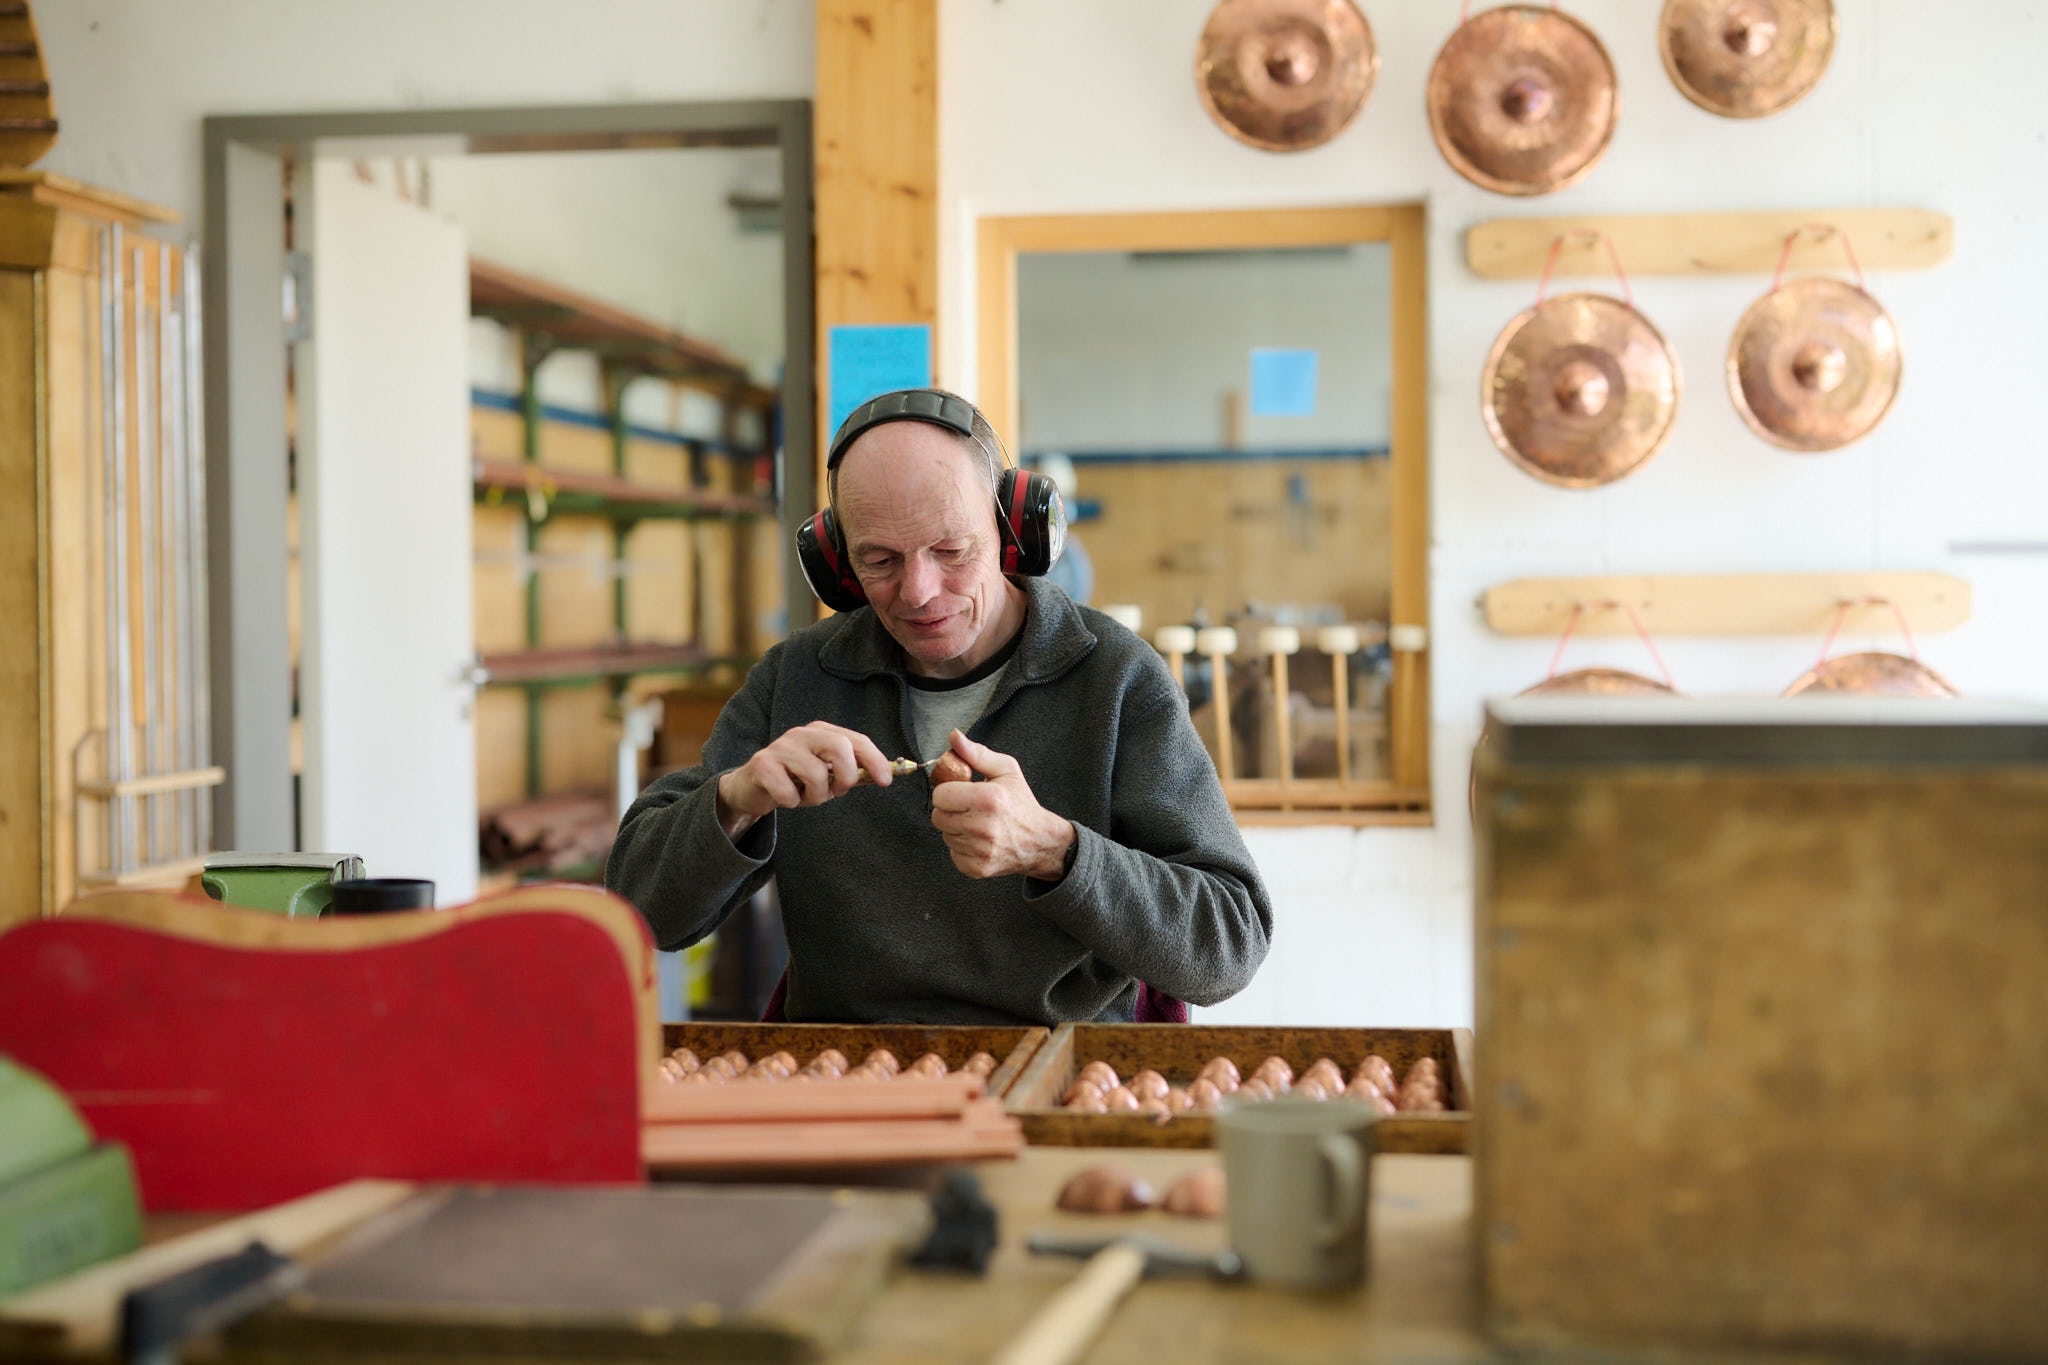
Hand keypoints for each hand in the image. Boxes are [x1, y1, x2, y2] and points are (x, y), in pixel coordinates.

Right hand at [716, 722, 893, 838]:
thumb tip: (885, 775)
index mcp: (822, 732)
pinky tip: (783, 797)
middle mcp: (802, 734)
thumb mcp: (826, 776)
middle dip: (846, 776)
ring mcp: (781, 747)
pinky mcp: (762, 764)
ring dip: (815, 797)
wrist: (751, 787)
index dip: (875, 760)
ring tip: (804, 796)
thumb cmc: (794, 780)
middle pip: (839, 747)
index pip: (856, 740)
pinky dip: (791, 802)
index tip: (886, 781)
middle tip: (838, 792)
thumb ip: (852, 773)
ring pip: (815, 774)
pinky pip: (788, 792)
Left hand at [928, 730, 1075, 880]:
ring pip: (944, 835)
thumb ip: (976, 754)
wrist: (1039, 841)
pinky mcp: (977, 868)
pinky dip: (962, 847)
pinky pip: (952, 853)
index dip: (948, 792)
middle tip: (968, 808)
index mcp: (989, 798)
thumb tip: (954, 736)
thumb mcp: (1006, 770)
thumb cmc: (1021, 804)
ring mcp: (980, 850)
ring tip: (976, 823)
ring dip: (955, 828)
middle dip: (949, 810)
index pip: (940, 795)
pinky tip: (978, 839)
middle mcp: (984, 826)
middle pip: (937, 817)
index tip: (960, 792)